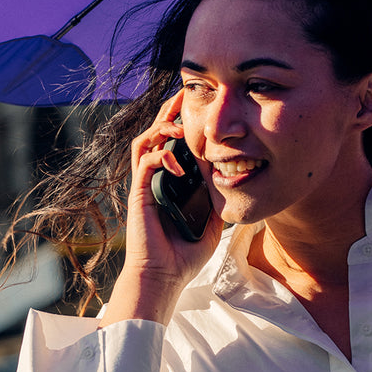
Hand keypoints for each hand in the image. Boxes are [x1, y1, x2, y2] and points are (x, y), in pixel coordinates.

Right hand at [100, 91, 222, 326]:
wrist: (163, 276)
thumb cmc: (184, 253)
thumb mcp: (211, 220)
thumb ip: (217, 198)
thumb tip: (233, 178)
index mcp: (169, 181)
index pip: (173, 142)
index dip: (182, 122)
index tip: (199, 106)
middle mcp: (154, 178)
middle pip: (156, 132)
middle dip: (169, 111)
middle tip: (184, 95)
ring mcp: (145, 184)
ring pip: (145, 140)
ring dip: (161, 127)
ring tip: (179, 126)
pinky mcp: (139, 192)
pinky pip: (146, 162)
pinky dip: (162, 156)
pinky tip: (179, 165)